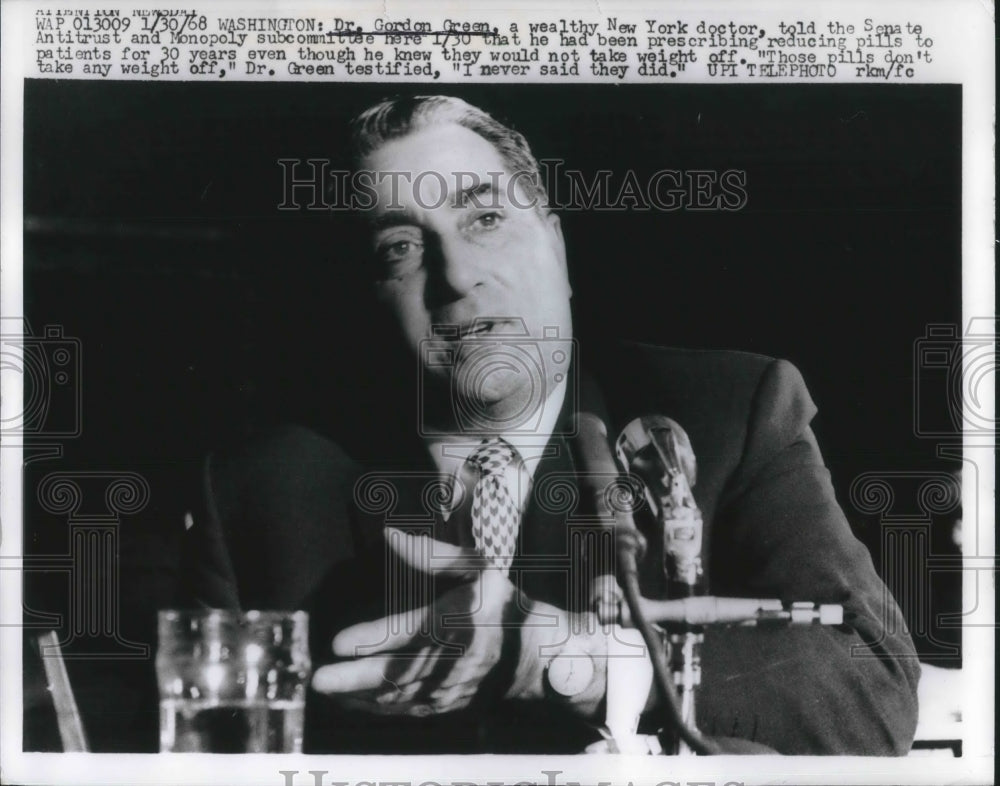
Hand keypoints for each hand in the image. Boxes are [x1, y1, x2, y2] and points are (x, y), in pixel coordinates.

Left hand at [312, 528, 588, 716]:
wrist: (538, 654)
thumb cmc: (505, 603)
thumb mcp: (480, 568)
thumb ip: (434, 555)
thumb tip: (391, 536)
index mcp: (460, 622)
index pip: (407, 632)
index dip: (370, 639)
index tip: (338, 642)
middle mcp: (452, 660)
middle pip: (394, 673)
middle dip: (352, 678)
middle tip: (318, 678)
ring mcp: (449, 689)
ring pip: (395, 698)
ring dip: (357, 696)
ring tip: (326, 689)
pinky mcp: (448, 706)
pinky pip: (406, 711)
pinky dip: (377, 708)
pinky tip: (354, 703)